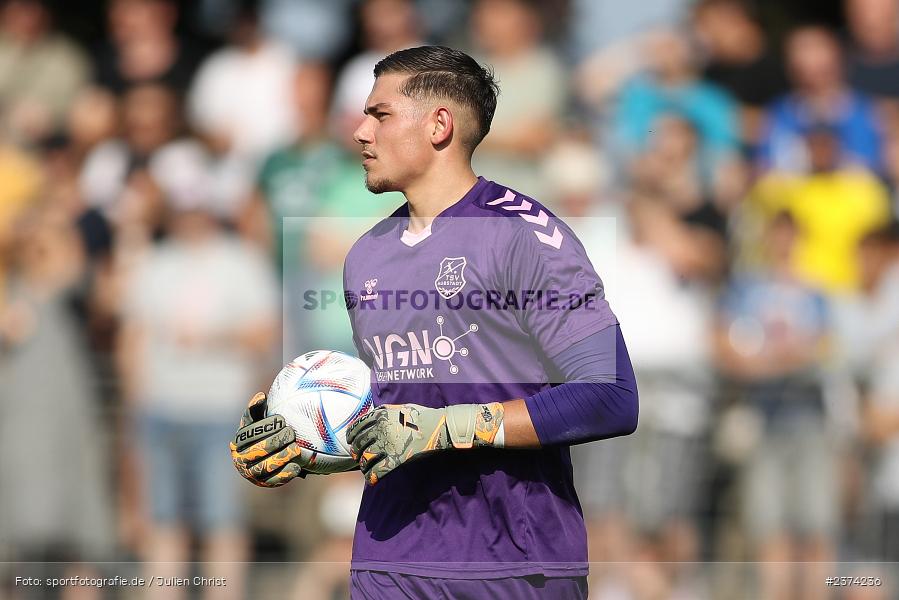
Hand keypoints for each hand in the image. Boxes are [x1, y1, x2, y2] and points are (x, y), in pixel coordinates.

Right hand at [229, 392, 306, 486]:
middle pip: (258, 450)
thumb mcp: (259, 420)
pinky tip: (297, 466)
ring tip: (295, 448)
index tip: (282, 420)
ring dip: (282, 456)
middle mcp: (241, 460)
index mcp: (238, 442)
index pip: (249, 434)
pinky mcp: (265, 483)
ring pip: (266, 466)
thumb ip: (257, 408)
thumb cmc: (266, 431)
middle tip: (291, 433)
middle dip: (276, 440)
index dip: (266, 426)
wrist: (274, 452)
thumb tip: (260, 397)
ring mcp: (252, 474)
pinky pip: (274, 480)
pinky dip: (286, 473)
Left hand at [345, 402, 503, 485]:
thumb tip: (371, 418)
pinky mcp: (396, 460)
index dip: (351, 436)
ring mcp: (388, 445)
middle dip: (356, 452)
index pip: (356, 427)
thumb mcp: (400, 407)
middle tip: (357, 457)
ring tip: (365, 468)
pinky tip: (372, 479)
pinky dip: (372, 477)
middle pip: (359, 444)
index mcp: (380, 416)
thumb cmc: (422, 416)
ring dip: (363, 466)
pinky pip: (377, 472)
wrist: (439, 427)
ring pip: (365, 459)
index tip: (351, 441)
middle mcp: (380, 430)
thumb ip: (384, 412)